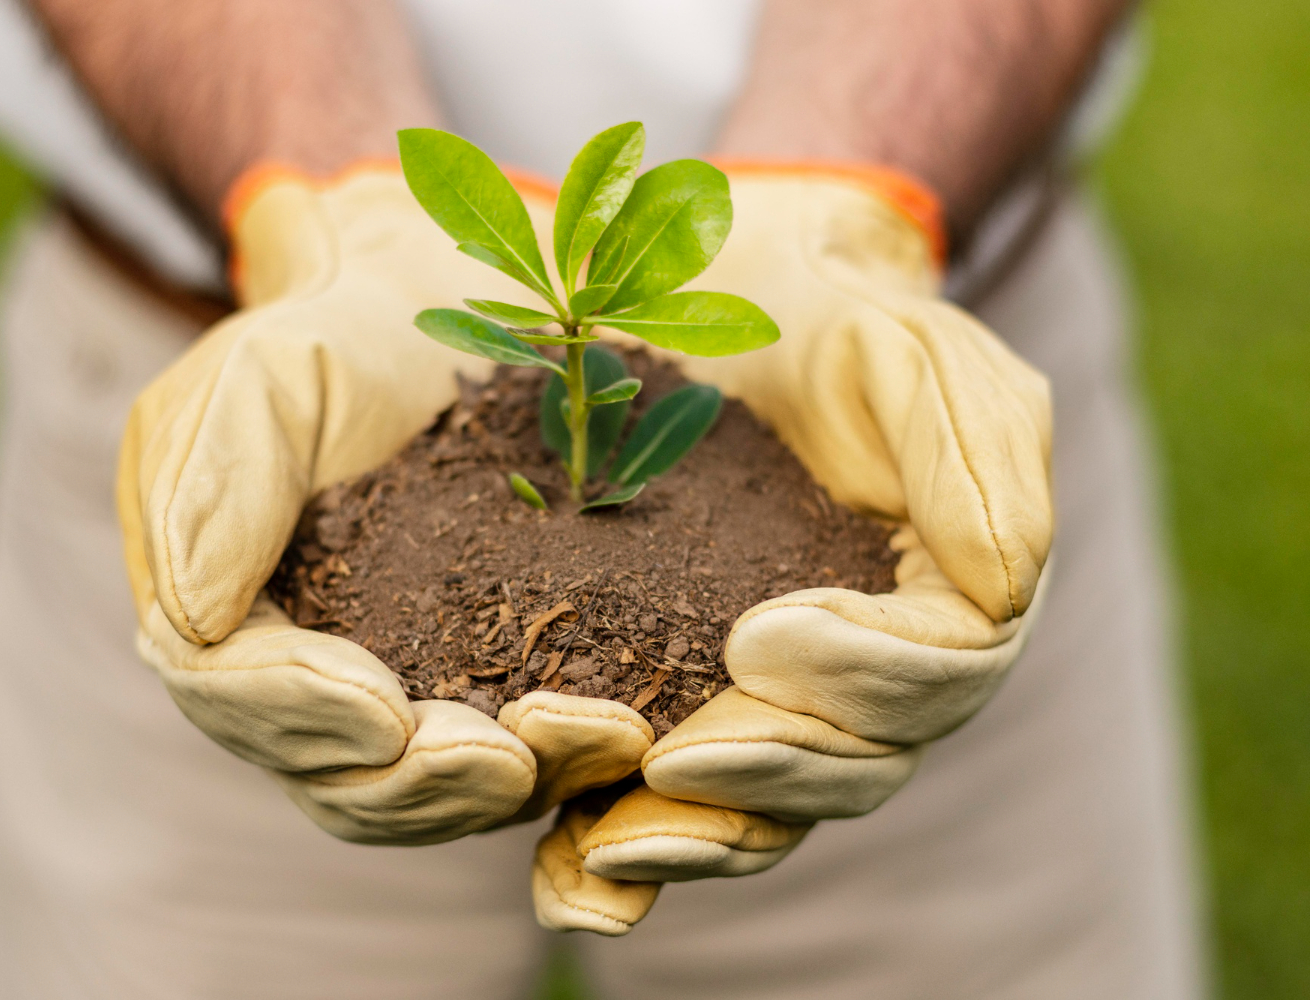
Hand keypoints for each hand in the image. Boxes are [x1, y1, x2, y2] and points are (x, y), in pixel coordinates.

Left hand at [533, 165, 1051, 926]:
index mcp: (952, 593)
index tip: (758, 637)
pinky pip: (677, 808)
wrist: (712, 312)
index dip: (865, 669)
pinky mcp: (690, 715)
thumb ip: (977, 445)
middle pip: (854, 765)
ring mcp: (784, 709)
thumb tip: (1006, 583)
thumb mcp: (906, 347)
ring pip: (767, 812)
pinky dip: (631, 842)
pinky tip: (564, 866)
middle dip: (768, 769)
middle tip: (672, 759)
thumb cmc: (819, 318)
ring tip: (605, 845)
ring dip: (694, 839)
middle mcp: (880, 674)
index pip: (944, 665)